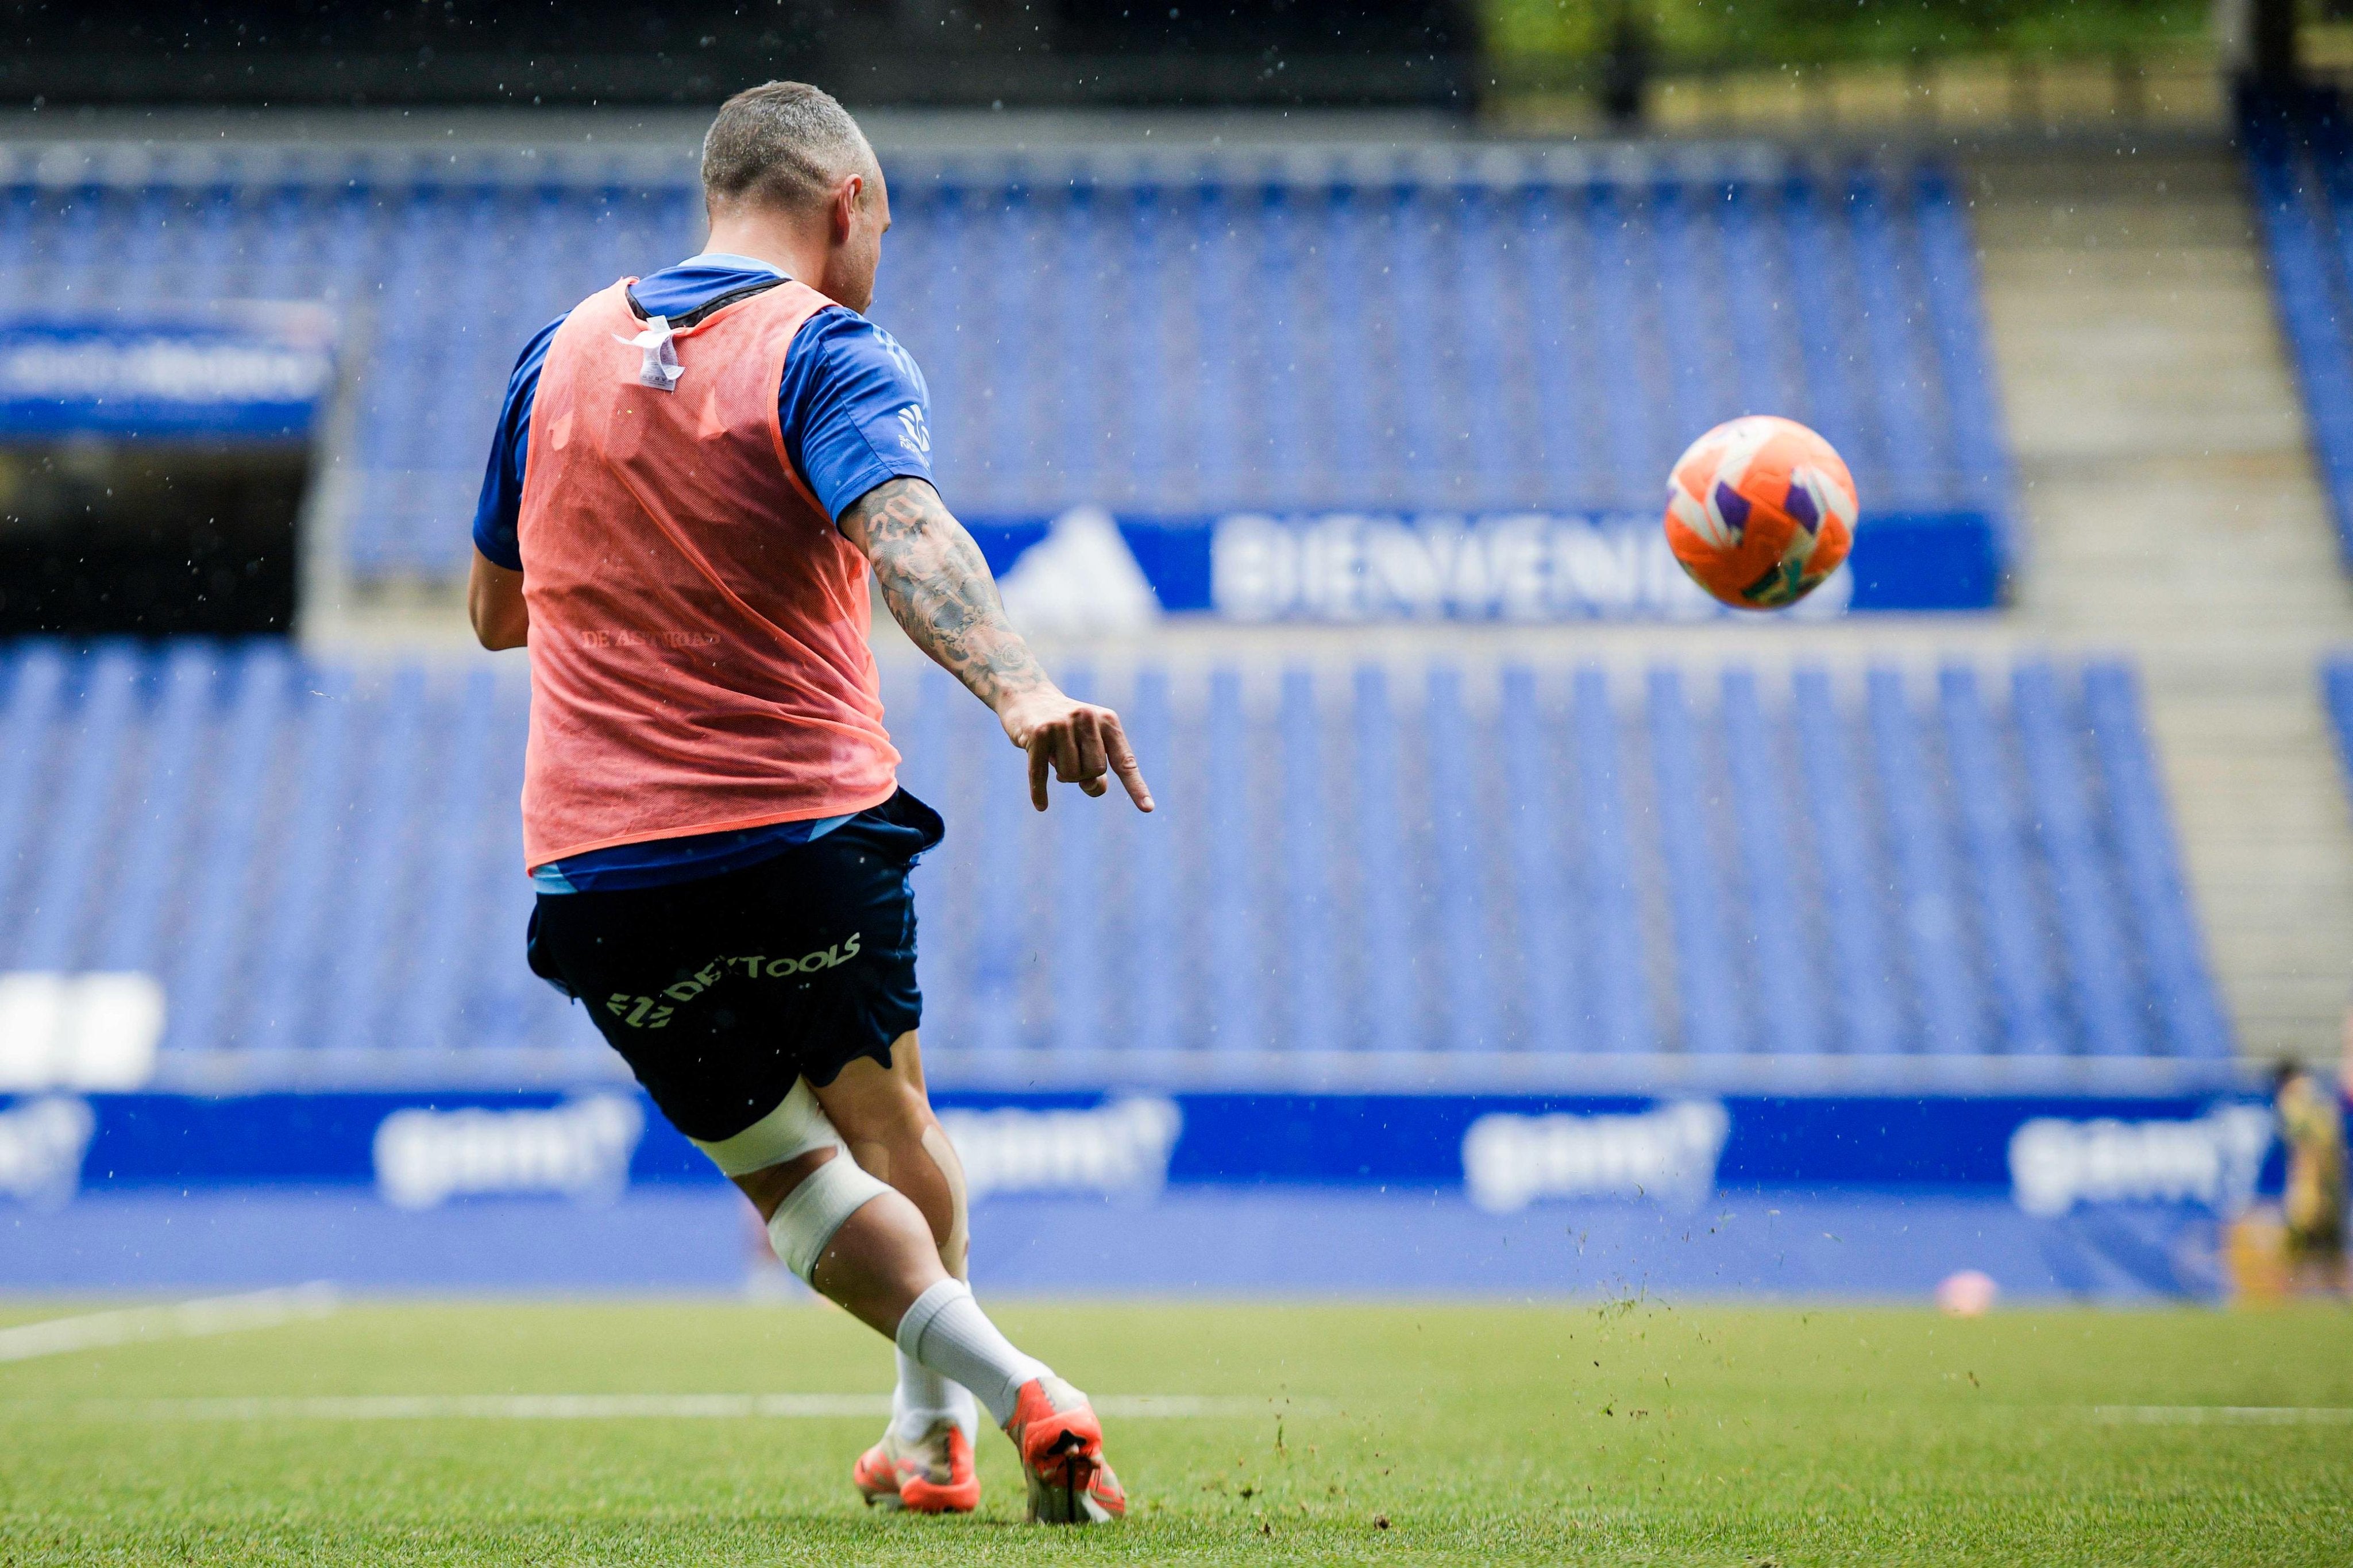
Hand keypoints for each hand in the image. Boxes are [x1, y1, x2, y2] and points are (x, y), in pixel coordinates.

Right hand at [998, 688, 1154, 812]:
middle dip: (1083, 776)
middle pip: (1095, 772)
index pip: (1124, 761)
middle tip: (1069, 762)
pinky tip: (1042, 805)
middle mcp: (1087, 718)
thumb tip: (1094, 787)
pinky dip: (1040, 791)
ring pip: (1070, 774)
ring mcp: (1061, 724)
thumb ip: (1095, 766)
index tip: (1148, 809)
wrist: (1027, 696)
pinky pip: (1040, 773)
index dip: (1136, 787)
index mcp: (1107, 721)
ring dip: (1062, 775)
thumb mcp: (1086, 742)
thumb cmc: (1063, 727)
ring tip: (1053, 756)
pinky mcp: (1038, 732)